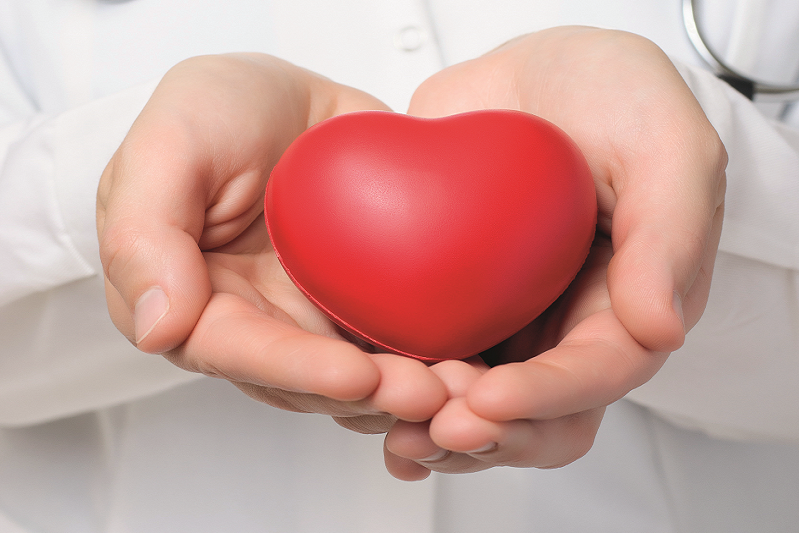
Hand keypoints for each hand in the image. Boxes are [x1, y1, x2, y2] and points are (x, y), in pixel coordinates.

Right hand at [96, 54, 446, 432]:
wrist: (282, 100)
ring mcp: (311, 318)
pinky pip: (394, 342)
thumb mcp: (167, 145)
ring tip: (465, 389)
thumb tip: (157, 328)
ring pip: (357, 376)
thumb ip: (145, 232)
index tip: (354, 375)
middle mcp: (253, 324)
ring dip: (409, 391)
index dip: (296, 369)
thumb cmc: (213, 113)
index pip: (237, 351)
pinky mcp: (360, 303)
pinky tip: (473, 366)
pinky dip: (432, 358)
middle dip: (369, 394)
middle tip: (433, 394)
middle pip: (308, 381)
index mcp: (192, 301)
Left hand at [384, 27, 726, 478]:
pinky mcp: (450, 298)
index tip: (488, 400)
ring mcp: (504, 317)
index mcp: (625, 305)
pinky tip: (365, 408)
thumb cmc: (615, 98)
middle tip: (432, 428)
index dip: (544, 399)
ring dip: (436, 428)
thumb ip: (670, 233)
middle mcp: (564, 326)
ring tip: (392, 426)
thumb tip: (660, 329)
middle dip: (487, 433)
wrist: (537, 70)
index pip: (595, 376)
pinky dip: (398, 392)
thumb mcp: (664, 145)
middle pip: (536, 415)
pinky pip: (425, 359)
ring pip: (476, 403)